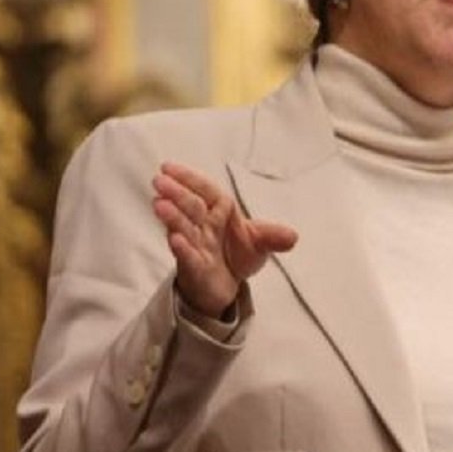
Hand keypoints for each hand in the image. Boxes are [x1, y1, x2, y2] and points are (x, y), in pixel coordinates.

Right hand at [151, 162, 297, 318]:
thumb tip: (293, 237)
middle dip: (176, 193)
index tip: (168, 166)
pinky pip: (187, 256)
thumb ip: (273, 237)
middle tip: (159, 180)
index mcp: (220, 212)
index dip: (189, 178)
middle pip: (191, 207)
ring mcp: (197, 245)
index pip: (205, 190)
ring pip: (183, 228)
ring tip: (159, 204)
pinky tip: (175, 239)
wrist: (227, 285)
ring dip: (172, 217)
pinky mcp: (194, 267)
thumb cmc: (236, 254)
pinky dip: (183, 248)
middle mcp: (204, 226)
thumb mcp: (260, 243)